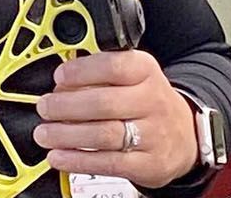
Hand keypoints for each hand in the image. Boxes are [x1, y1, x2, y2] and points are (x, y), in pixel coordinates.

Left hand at [33, 50, 199, 188]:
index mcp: (146, 71)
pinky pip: (110, 163)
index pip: (113, 66)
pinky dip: (79, 161)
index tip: (59, 77)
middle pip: (104, 103)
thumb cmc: (147, 101)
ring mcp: (154, 135)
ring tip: (45, 133)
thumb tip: (60, 86)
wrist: (185, 136)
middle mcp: (153, 101)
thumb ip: (98, 74)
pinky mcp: (150, 165)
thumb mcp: (132, 75)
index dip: (81, 71)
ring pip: (104, 135)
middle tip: (44, 107)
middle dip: (66, 106)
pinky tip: (59, 156)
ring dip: (67, 135)